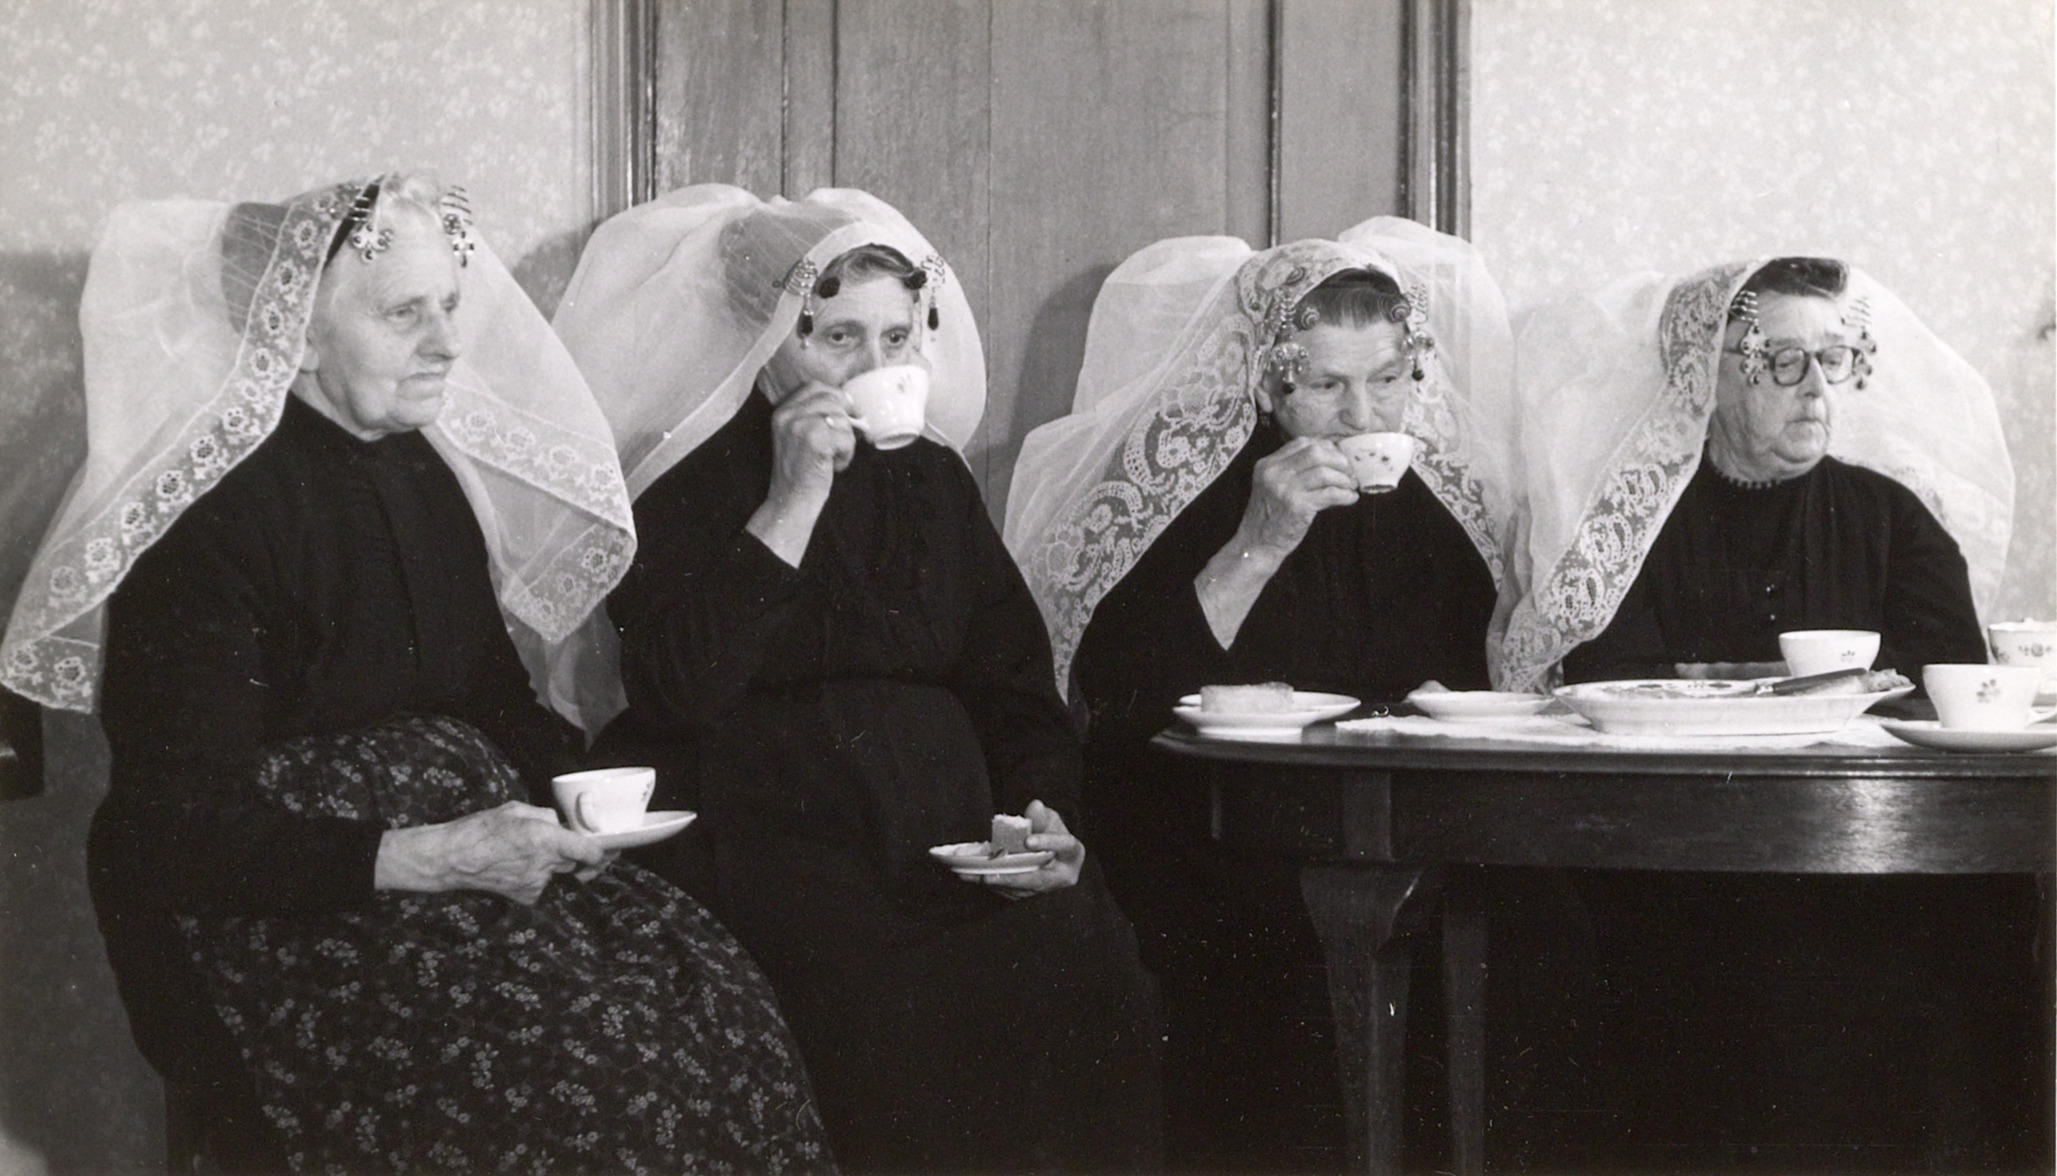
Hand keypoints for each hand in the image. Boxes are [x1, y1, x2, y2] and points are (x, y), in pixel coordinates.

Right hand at [375, 801, 608, 904]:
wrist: (451, 859)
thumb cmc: (480, 829)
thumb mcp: (516, 809)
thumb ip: (546, 817)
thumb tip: (561, 826)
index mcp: (544, 838)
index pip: (591, 852)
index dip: (603, 851)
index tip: (607, 849)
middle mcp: (544, 863)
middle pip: (576, 860)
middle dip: (574, 852)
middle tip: (561, 844)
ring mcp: (536, 883)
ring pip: (558, 870)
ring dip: (551, 863)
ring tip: (523, 853)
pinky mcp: (526, 896)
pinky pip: (542, 883)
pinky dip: (535, 875)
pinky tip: (514, 866)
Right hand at [749, 382, 855, 565]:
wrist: (790, 500)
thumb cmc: (801, 471)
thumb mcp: (798, 436)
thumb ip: (813, 416)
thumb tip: (848, 402)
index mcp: (782, 411)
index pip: (814, 387)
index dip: (836, 396)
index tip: (847, 411)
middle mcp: (787, 414)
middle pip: (832, 399)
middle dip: (845, 418)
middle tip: (845, 439)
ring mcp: (800, 425)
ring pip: (842, 419)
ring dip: (846, 441)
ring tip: (833, 458)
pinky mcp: (815, 440)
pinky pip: (846, 438)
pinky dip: (847, 454)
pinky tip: (834, 466)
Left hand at [976, 799, 1083, 898]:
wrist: (1052, 852)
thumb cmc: (1052, 832)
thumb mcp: (1050, 819)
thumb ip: (1042, 815)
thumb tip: (1034, 806)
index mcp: (1073, 853)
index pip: (1064, 846)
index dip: (1046, 842)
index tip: (1027, 841)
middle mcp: (1063, 876)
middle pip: (1039, 880)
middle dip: (1012, 878)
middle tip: (989, 876)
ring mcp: (1047, 888)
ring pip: (1022, 889)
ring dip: (998, 883)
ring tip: (977, 876)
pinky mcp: (1033, 893)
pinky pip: (1013, 893)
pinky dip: (996, 886)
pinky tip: (978, 878)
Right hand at [1235, 437, 1358, 561]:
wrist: (1257, 544)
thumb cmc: (1270, 516)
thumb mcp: (1272, 486)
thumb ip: (1292, 470)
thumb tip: (1331, 458)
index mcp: (1267, 464)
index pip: (1302, 443)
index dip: (1325, 448)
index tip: (1338, 458)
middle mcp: (1274, 473)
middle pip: (1315, 452)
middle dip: (1338, 461)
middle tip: (1349, 472)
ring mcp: (1284, 489)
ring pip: (1324, 472)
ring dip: (1344, 479)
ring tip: (1351, 487)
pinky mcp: (1297, 507)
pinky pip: (1329, 494)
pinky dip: (1345, 495)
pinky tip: (1350, 498)